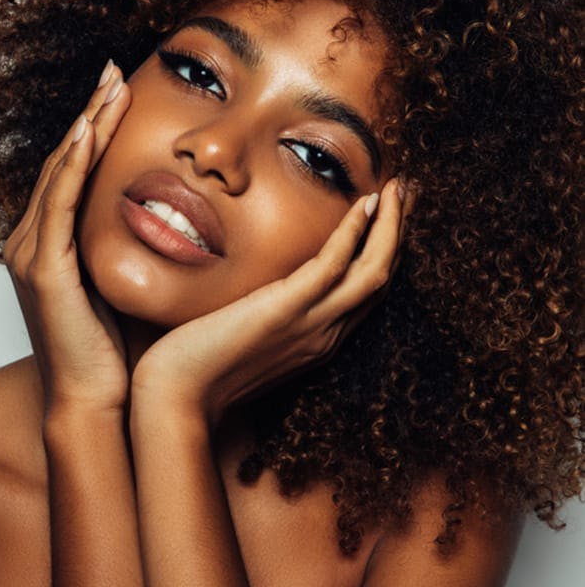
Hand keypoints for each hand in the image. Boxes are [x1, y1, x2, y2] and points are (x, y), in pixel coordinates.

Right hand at [3, 60, 131, 414]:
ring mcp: (32, 254)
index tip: (121, 93)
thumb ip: (132, 247)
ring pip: (61, 173)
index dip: (96, 129)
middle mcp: (32, 243)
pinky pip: (59, 204)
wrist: (95, 401)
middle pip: (66, 162)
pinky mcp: (43, 268)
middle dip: (92, 114)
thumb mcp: (124, 283)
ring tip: (110, 87)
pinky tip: (90, 131)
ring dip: (86, 125)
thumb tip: (177, 218)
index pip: (74, 173)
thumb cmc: (113, 350)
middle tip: (115, 72)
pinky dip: (74, 165)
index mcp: (51, 245)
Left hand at [132, 178, 410, 426]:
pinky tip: (364, 205)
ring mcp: (310, 326)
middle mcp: (325, 335)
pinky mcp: (285, 311)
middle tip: (408, 190)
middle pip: (381, 278)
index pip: (366, 292)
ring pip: (372, 272)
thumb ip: (269, 316)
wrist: (178, 398)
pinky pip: (332, 267)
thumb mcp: (248, 338)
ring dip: (391, 226)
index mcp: (318, 340)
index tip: (392, 214)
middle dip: (399, 231)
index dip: (385, 251)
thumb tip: (265, 288)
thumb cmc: (201, 367)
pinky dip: (354, 234)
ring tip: (398, 188)